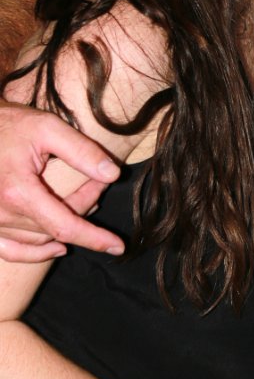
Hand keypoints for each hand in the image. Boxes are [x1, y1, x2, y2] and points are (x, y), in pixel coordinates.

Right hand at [0, 102, 121, 259]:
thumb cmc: (9, 125)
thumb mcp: (48, 128)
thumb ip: (82, 151)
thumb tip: (112, 175)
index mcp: (17, 192)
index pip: (65, 226)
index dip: (94, 238)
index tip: (118, 246)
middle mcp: (1, 214)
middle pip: (56, 228)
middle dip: (84, 206)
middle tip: (99, 182)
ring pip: (39, 238)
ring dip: (66, 225)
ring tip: (86, 201)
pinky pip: (12, 250)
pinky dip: (35, 253)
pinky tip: (56, 247)